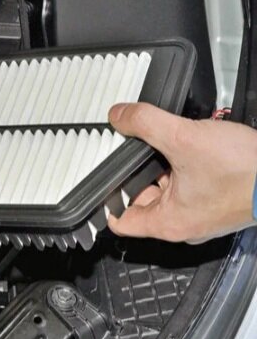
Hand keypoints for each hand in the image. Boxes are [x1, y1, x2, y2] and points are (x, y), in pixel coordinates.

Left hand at [107, 103, 256, 243]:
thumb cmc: (247, 172)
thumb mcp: (184, 138)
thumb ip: (146, 124)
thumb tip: (119, 115)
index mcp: (168, 223)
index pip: (120, 222)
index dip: (104, 200)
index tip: (96, 180)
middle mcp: (184, 223)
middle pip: (141, 198)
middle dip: (135, 171)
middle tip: (128, 147)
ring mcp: (202, 212)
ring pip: (166, 187)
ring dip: (161, 164)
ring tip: (161, 141)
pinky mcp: (219, 198)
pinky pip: (188, 182)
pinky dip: (183, 164)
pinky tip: (187, 144)